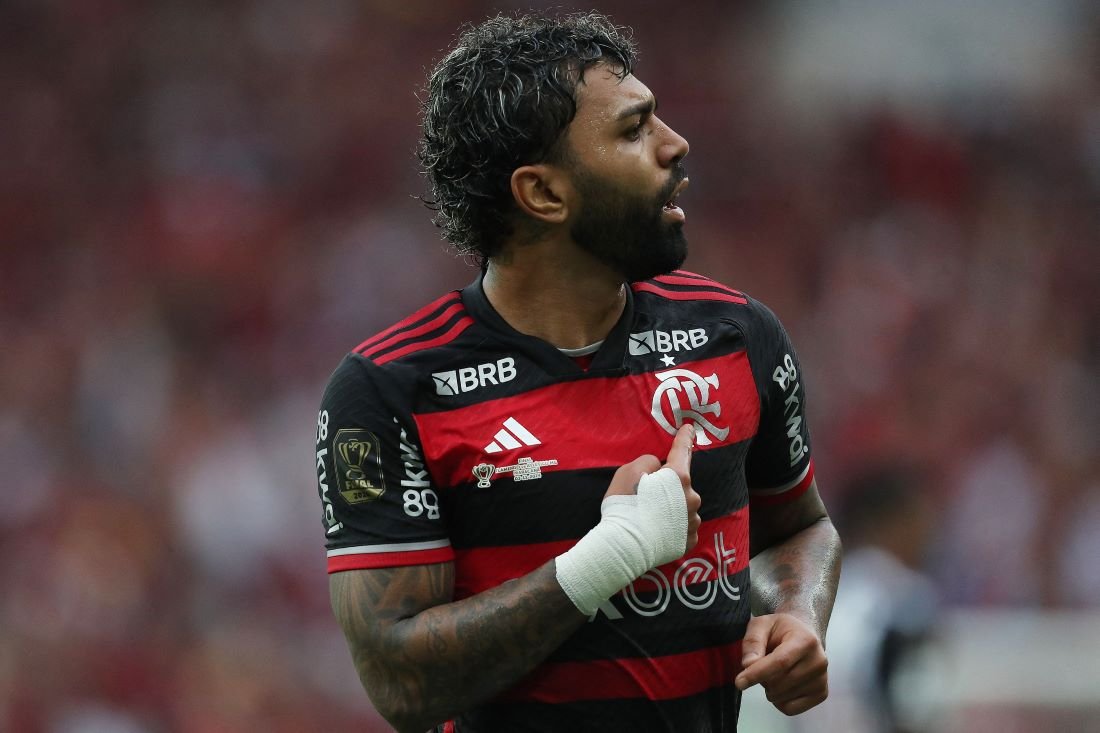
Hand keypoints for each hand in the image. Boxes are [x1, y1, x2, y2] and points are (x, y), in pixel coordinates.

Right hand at [605, 424, 701, 550]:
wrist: (625, 546)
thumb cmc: (624, 505)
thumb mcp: (628, 471)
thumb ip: (648, 462)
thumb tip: (658, 469)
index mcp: (678, 477)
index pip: (682, 451)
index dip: (685, 438)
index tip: (689, 430)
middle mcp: (691, 497)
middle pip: (680, 485)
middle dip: (667, 487)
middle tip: (645, 498)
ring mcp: (692, 521)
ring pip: (682, 507)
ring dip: (670, 508)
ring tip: (648, 519)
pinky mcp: (689, 540)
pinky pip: (682, 527)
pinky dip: (672, 527)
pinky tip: (655, 531)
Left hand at [734, 613, 827, 714]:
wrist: (805, 634)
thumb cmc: (782, 630)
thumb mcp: (762, 624)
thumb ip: (752, 641)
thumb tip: (748, 664)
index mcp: (805, 640)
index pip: (780, 662)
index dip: (757, 674)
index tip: (739, 682)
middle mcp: (818, 661)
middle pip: (779, 683)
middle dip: (761, 679)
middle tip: (762, 666)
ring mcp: (822, 680)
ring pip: (782, 698)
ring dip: (769, 689)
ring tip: (774, 673)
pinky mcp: (821, 694)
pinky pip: (790, 709)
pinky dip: (779, 701)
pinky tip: (781, 686)